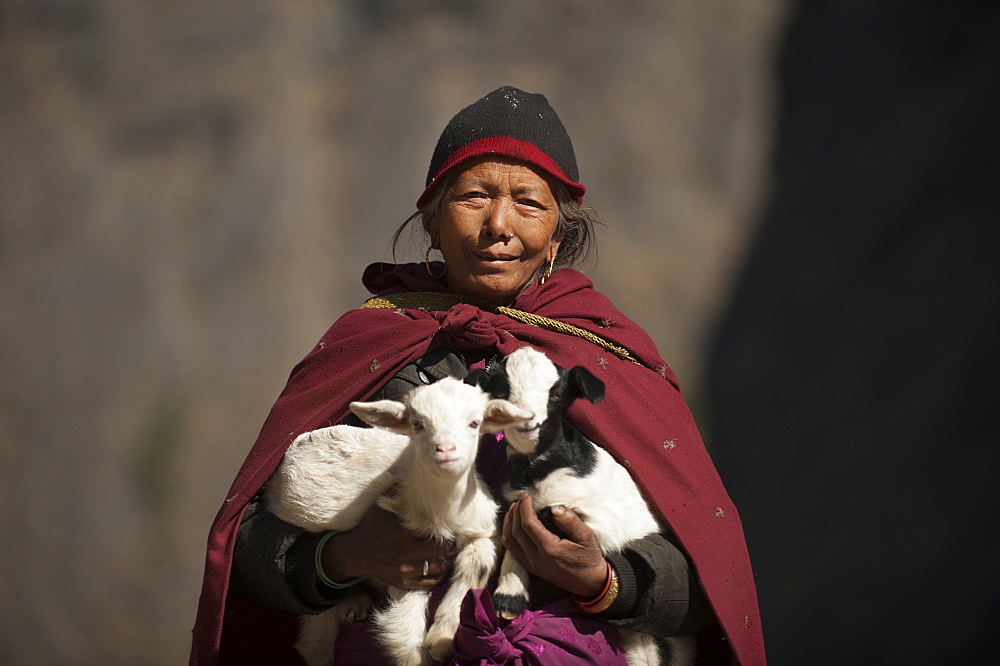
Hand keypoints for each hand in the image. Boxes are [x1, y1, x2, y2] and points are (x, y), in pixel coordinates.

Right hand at [320, 503, 453, 589]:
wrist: (355, 553)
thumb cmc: (371, 525)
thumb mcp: (381, 506)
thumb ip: (397, 493)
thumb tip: (410, 472)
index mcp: (403, 531)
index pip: (434, 530)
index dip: (445, 527)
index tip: (449, 523)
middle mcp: (406, 552)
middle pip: (442, 549)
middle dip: (447, 543)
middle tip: (449, 539)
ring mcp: (405, 569)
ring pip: (438, 567)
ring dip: (444, 559)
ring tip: (444, 553)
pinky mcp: (404, 582)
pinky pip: (429, 582)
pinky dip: (437, 575)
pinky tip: (437, 566)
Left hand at [501, 493, 607, 597]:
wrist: (589, 583)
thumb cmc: (589, 558)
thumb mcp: (586, 537)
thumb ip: (571, 521)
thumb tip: (555, 508)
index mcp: (550, 550)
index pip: (529, 524)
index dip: (525, 507)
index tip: (527, 495)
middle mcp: (537, 559)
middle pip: (516, 531)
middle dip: (516, 512)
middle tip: (521, 499)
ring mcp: (532, 565)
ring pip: (510, 541)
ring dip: (509, 522)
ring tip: (515, 508)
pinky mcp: (531, 568)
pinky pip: (512, 549)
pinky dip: (509, 533)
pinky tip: (515, 524)